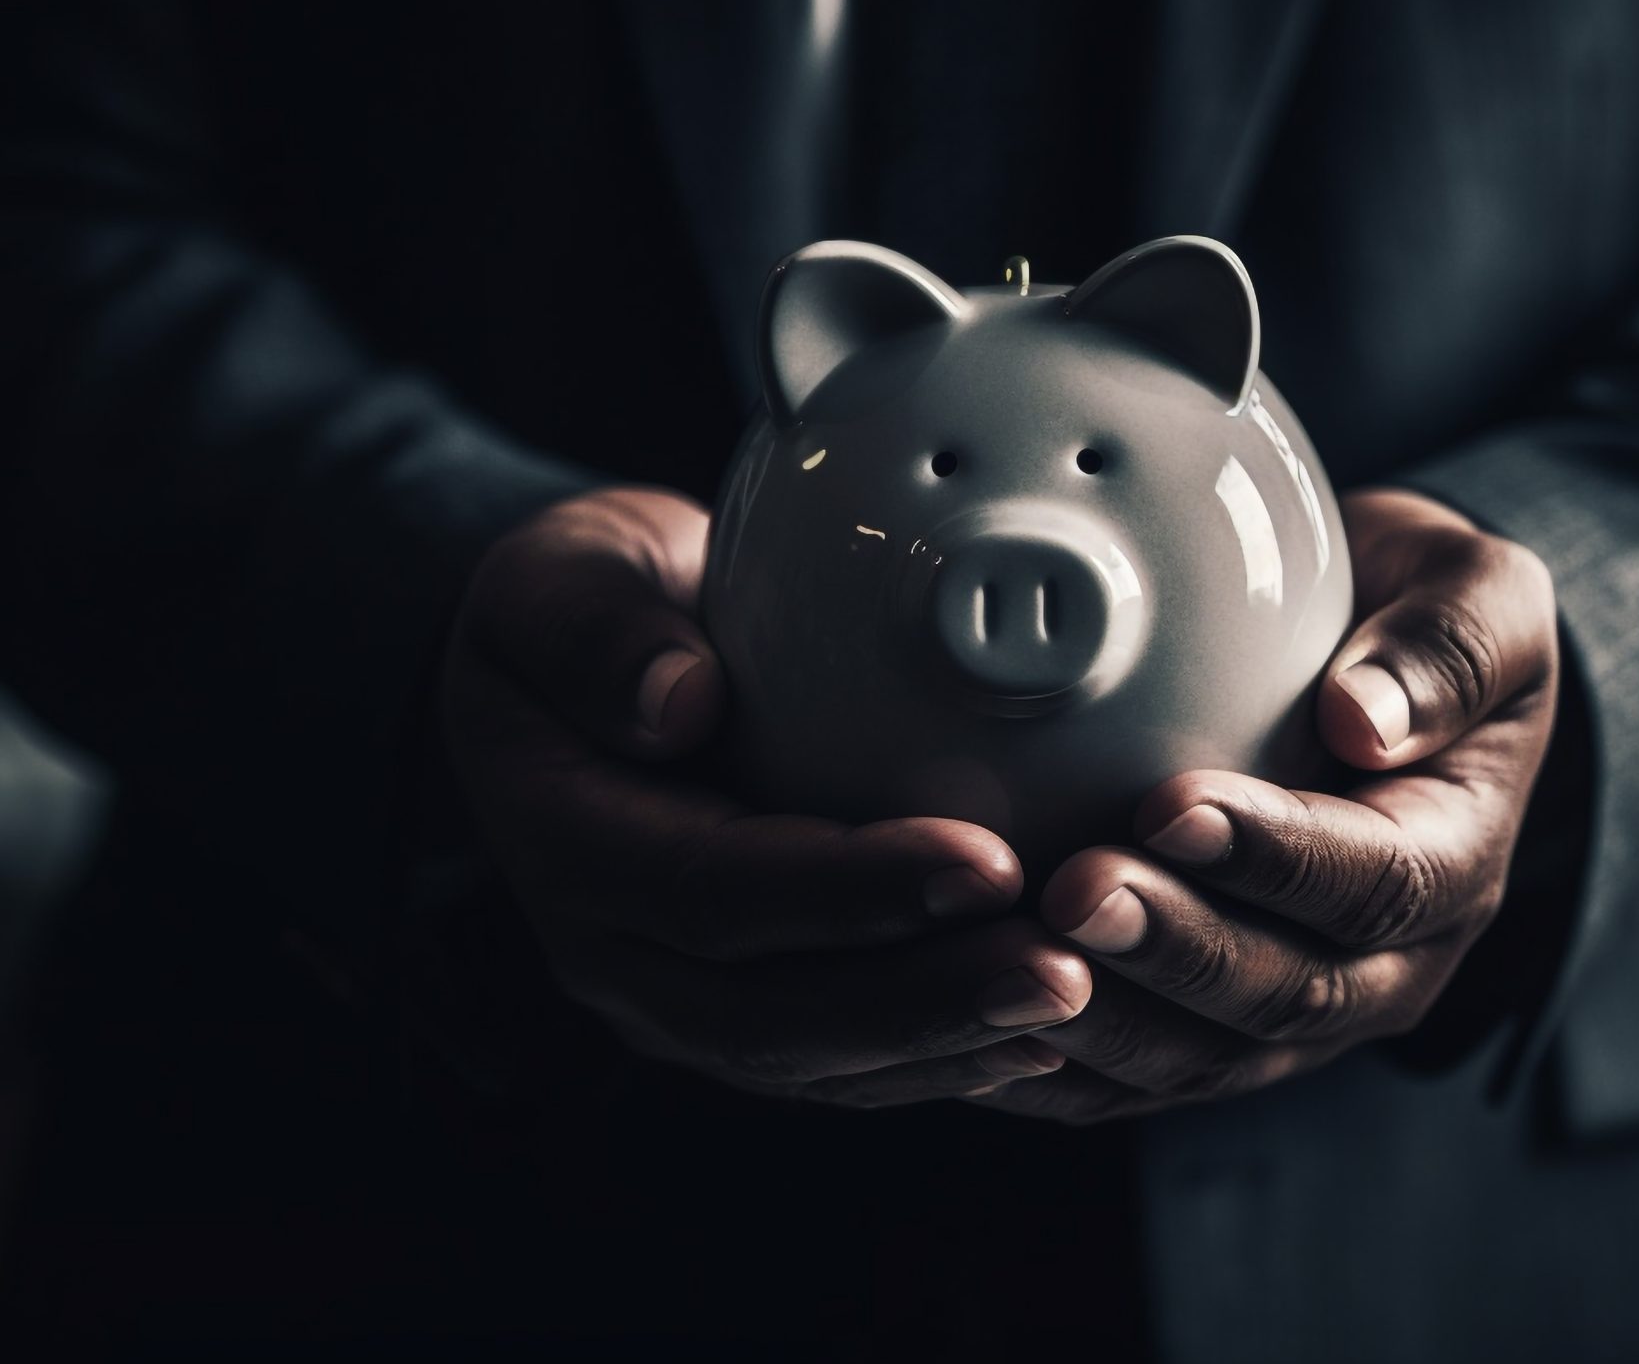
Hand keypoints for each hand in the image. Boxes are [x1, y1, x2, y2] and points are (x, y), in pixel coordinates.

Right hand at [440, 486, 1091, 1105]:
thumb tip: (678, 699)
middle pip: (772, 1013)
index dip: (847, 889)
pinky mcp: (742, 1019)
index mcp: (561, 841)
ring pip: (818, 1061)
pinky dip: (949, 1058)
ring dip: (954, 1042)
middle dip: (925, 1002)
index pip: (711, 889)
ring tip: (1077, 1000)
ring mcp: (674, 1003)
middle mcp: (611, 952)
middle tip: (1062, 968)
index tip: (981, 860)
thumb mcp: (563, 571)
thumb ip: (598, 627)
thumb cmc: (587, 602)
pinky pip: (848, 1067)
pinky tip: (1053, 1036)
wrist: (580, 675)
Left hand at [969, 488, 1557, 1122]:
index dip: (1273, 855)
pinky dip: (1054, 1064)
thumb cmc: (1421, 623)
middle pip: (1281, 992)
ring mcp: (1293, 1017)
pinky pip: (1129, 1079)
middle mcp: (1381, 969)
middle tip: (1073, 887)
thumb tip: (1368, 719)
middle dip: (1171, 948)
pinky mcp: (1208, 1036)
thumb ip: (1446, 645)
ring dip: (1104, 1016)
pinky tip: (972, 1018)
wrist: (1376, 688)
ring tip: (1011, 957)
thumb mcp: (1481, 597)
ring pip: (1201, 1058)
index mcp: (1451, 865)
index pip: (1373, 882)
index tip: (1171, 804)